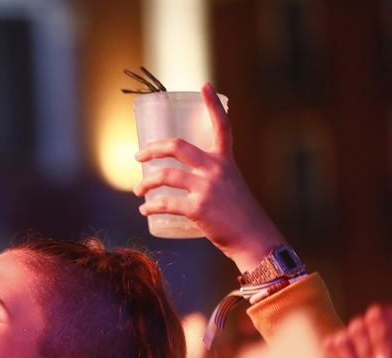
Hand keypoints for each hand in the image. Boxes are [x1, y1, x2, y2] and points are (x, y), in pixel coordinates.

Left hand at [134, 83, 285, 272]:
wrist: (254, 239)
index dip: (212, 104)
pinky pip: (165, 203)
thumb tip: (181, 183)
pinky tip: (144, 210)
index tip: (204, 85)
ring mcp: (206, 188)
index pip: (222, 126)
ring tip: (137, 191)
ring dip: (145, 184)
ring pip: (165, 176)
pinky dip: (150, 207)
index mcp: (225, 161)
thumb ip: (210, 179)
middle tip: (138, 157)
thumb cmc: (239, 216)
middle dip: (152, 149)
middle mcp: (216, 169)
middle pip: (177, 147)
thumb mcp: (230, 187)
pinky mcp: (198, 208)